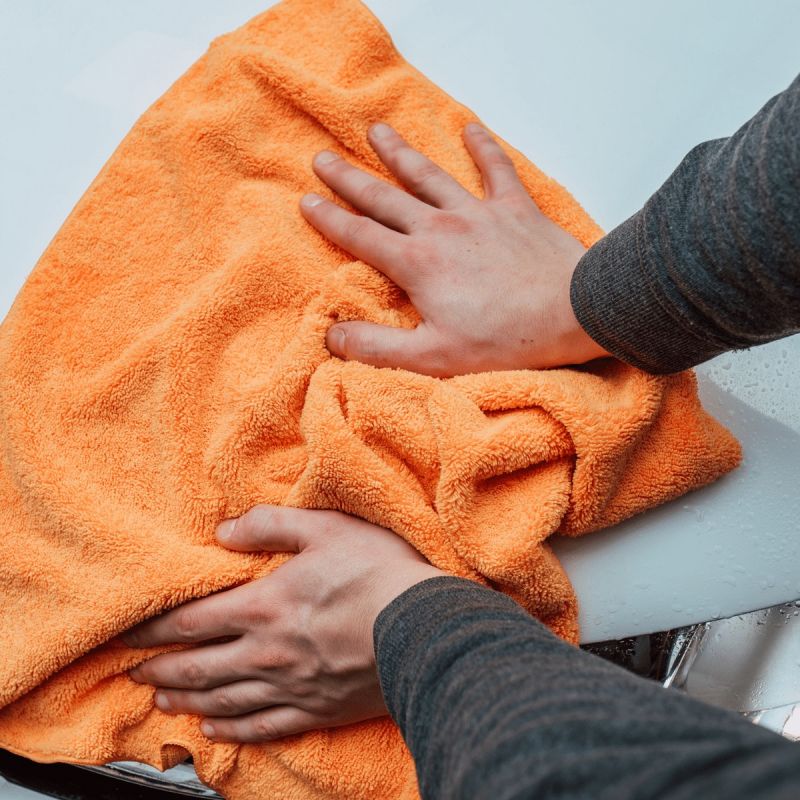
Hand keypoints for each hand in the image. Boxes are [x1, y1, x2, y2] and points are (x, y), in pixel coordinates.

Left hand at [123, 506, 442, 742]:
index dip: (153, 630)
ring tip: (161, 702)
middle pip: (198, 668)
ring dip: (186, 701)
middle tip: (134, 672)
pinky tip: (214, 728)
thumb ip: (272, 524)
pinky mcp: (315, 709)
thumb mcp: (326, 528)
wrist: (425, 629)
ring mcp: (290, 687)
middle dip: (160, 670)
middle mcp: (266, 653)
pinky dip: (232, 729)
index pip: (191, 623)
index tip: (127, 636)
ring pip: (222, 700)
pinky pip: (262, 726)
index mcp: (264, 606)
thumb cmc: (378, 574)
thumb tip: (226, 529)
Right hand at [300, 121, 607, 376]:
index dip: (330, 219)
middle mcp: (440, 228)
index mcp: (417, 264)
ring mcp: (478, 213)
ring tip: (377, 131)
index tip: (306, 201)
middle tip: (323, 158)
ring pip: (429, 176)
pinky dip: (483, 147)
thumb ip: (378, 347)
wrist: (574, 312)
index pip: (361, 236)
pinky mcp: (514, 209)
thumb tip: (332, 337)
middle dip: (350, 179)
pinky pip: (495, 169)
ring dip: (400, 153)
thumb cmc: (506, 339)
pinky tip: (471, 128)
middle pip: (385, 198)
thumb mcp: (433, 356)